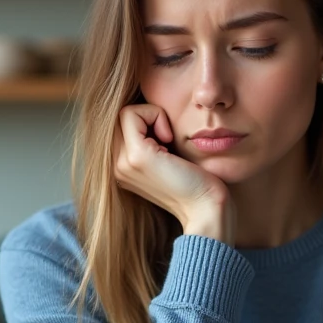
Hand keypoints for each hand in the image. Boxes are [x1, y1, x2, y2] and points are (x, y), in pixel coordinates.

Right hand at [113, 104, 234, 242]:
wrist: (205, 208)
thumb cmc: (194, 182)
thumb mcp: (166, 158)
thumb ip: (150, 142)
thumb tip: (148, 116)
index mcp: (122, 168)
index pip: (120, 126)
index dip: (145, 122)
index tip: (167, 140)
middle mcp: (116, 167)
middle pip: (119, 119)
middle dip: (146, 118)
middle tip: (168, 138)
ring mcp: (122, 163)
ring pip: (124, 114)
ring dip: (151, 116)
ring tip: (168, 140)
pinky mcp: (136, 156)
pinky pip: (131, 114)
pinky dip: (154, 115)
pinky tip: (169, 138)